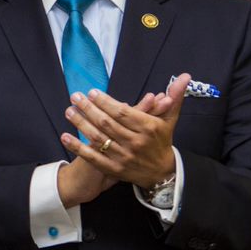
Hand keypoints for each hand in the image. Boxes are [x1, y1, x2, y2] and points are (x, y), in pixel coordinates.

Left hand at [57, 90, 172, 207]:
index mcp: (149, 128)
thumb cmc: (162, 141)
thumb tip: (185, 76)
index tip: (92, 92)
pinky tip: (65, 136)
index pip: (123, 113)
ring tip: (69, 111)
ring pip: (98, 138)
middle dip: (89, 109)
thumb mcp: (169, 119)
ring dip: (81, 124)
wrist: (162, 173)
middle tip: (75, 96)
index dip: (106, 102)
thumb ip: (174, 97)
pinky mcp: (113, 169)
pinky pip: (92, 157)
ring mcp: (123, 157)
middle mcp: (136, 143)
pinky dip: (78, 146)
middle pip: (107, 123)